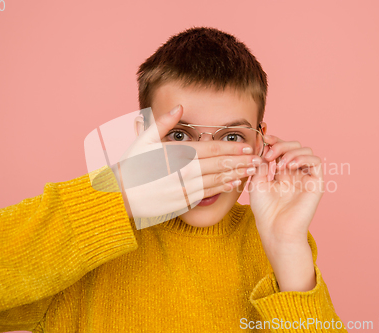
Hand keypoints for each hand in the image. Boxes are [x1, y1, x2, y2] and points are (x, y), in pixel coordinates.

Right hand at [111, 105, 261, 221]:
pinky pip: (207, 193)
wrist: (121, 196)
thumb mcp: (144, 140)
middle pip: (218, 164)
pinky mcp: (183, 201)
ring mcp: (183, 188)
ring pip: (216, 179)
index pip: (210, 149)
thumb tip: (180, 107)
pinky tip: (234, 183)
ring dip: (235, 174)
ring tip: (251, 170)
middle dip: (239, 161)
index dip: (231, 147)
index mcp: (176, 154)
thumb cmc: (132, 166)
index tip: (247, 146)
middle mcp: (182, 171)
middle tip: (257, 159)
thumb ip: (163, 122)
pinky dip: (222, 187)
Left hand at [249, 134, 324, 290]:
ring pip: (306, 150)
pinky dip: (302, 158)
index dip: (275, 141)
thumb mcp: (258, 181)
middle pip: (294, 146)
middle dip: (281, 145)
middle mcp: (295, 173)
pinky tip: (289, 167)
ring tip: (279, 165)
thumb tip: (263, 142)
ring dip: (290, 152)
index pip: (282, 149)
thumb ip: (262, 162)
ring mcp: (306, 177)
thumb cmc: (265, 210)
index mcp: (281, 173)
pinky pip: (315, 161)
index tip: (264, 140)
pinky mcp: (316, 183)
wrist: (275, 228)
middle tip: (269, 155)